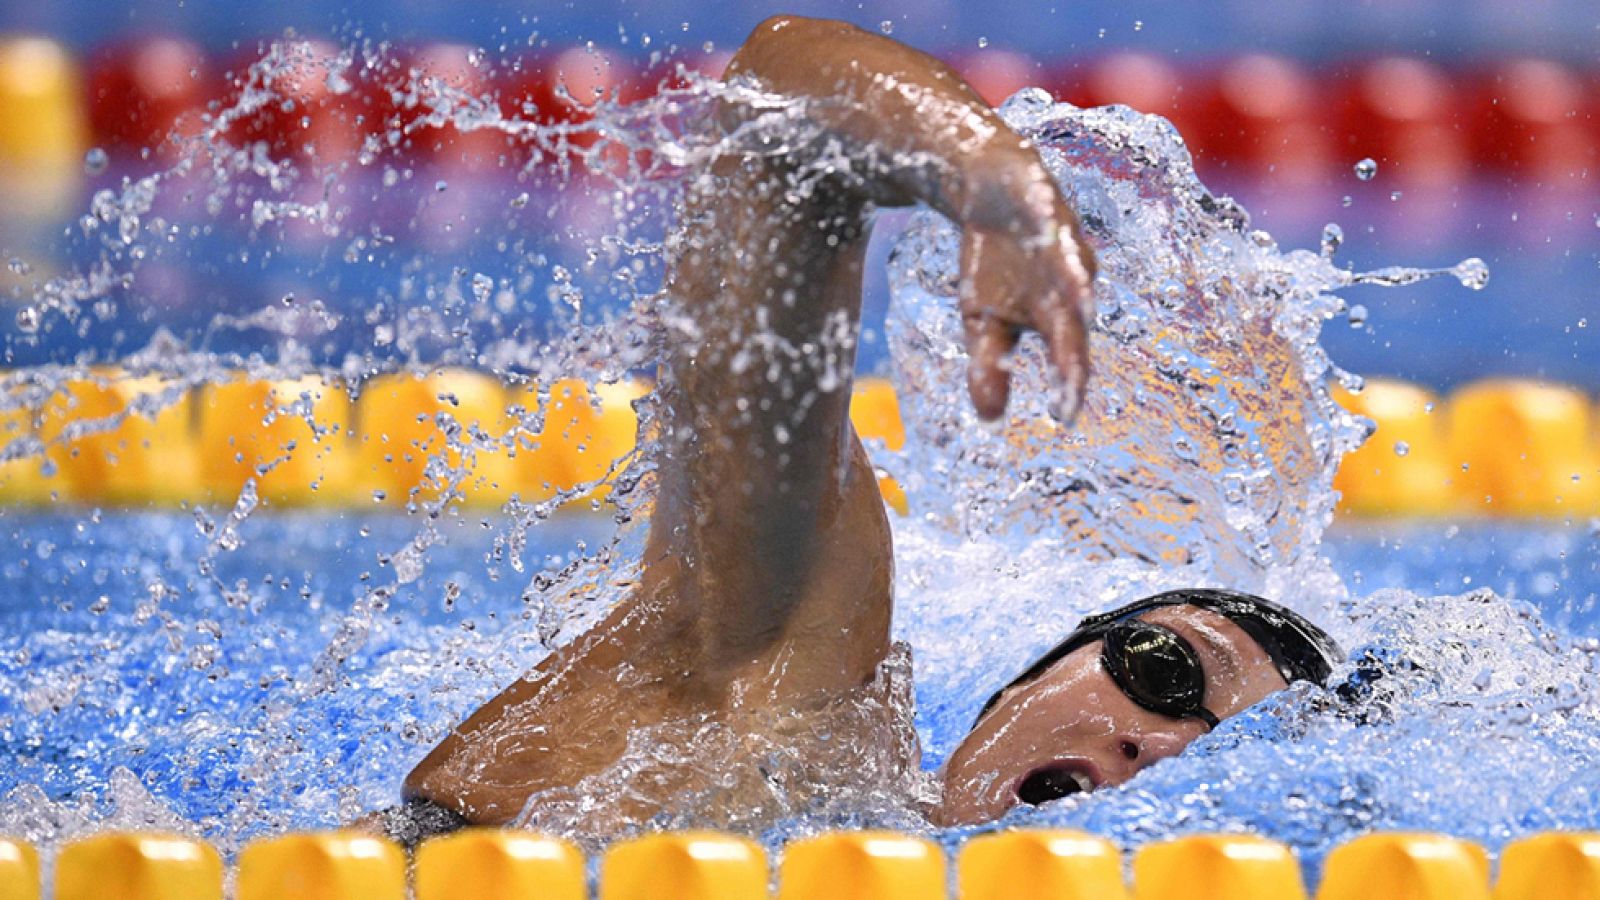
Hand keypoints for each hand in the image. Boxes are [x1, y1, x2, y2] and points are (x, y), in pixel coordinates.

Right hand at [958, 159, 1095, 422]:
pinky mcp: (1045, 201)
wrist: (988, 196)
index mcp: (1054, 315)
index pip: (1067, 355)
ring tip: (1080, 298)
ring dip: (1075, 277)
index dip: (1066, 382)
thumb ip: (990, 365)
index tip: (1064, 415)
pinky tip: (1044, 222)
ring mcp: (1060, 239)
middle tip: (1074, 378)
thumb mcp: (984, 321)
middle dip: (1073, 344)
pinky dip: (1045, 218)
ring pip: (1071, 260)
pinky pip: (1046, 211)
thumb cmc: (996, 265)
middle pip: (1074, 314)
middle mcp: (1067, 281)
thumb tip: (989, 418)